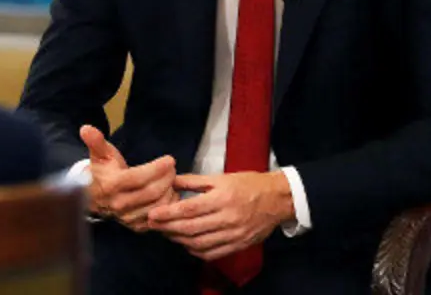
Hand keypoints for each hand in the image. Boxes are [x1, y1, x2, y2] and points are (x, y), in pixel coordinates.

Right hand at [81, 125, 177, 232]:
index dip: (157, 169)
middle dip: (167, 178)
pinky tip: (168, 193)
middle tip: (172, 168)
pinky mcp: (136, 226)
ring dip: (169, 191)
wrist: (94, 198)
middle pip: (152, 192)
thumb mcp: (99, 154)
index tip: (170, 160)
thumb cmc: (102, 172)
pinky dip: (167, 205)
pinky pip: (158, 218)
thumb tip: (86, 128)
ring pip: (157, 206)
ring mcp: (128, 217)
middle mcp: (119, 204)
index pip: (139, 178)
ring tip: (171, 179)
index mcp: (111, 185)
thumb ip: (96, 141)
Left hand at [147, 172, 294, 261]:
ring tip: (168, 233)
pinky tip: (187, 245)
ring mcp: (233, 234)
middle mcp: (227, 218)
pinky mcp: (237, 245)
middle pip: (190, 228)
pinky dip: (195, 251)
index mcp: (222, 197)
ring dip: (179, 240)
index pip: (189, 209)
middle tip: (154, 225)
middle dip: (168, 228)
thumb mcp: (222, 177)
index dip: (168, 213)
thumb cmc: (249, 184)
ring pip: (198, 243)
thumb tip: (172, 181)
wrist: (277, 199)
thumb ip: (196, 181)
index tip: (152, 214)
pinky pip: (211, 253)